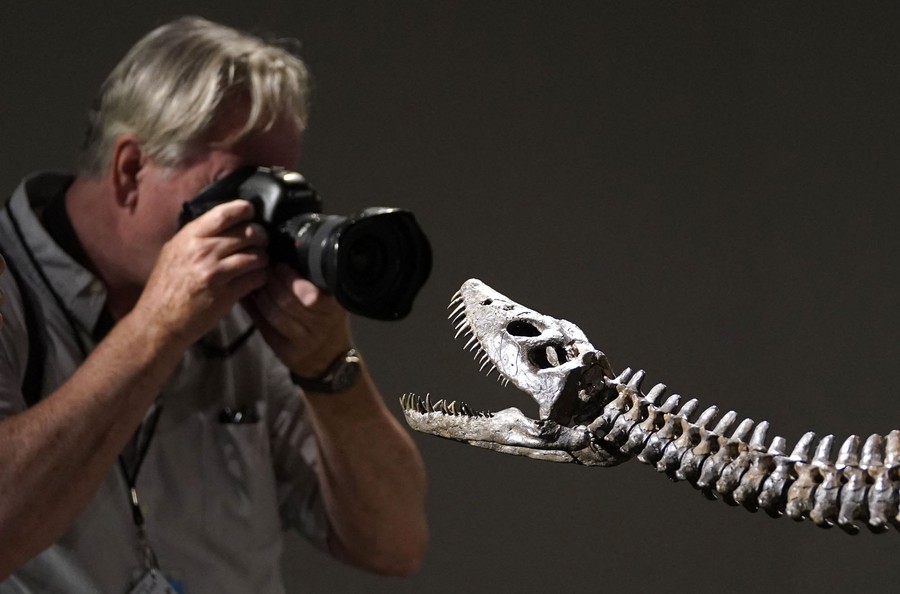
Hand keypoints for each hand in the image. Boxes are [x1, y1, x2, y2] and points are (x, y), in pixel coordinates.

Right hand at [132, 200, 268, 346]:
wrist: (157, 321)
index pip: (223, 214)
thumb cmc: (166, 286)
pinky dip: (261, 277)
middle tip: (262, 241)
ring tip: (260, 262)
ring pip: (255, 256)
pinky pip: (255, 279)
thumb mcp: (173, 252)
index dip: (243, 209)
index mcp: (189, 238)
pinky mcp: (225, 295)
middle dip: (261, 236)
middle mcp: (202, 252)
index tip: (251, 212)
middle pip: (247, 233)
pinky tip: (256, 278)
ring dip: (263, 258)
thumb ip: (196, 236)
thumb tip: (222, 221)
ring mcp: (214, 274)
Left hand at [244, 264, 351, 376]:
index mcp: (332, 308)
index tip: (279, 265)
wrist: (329, 360)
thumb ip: (313, 284)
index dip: (289, 276)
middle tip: (263, 271)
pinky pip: (266, 327)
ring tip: (258, 284)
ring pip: (275, 313)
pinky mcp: (287, 351)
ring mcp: (304, 340)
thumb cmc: (328, 323)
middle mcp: (320, 325)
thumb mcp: (330, 302)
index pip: (308, 291)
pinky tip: (251, 299)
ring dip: (262, 296)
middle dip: (271, 282)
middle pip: (287, 301)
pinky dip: (256, 310)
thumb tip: (285, 257)